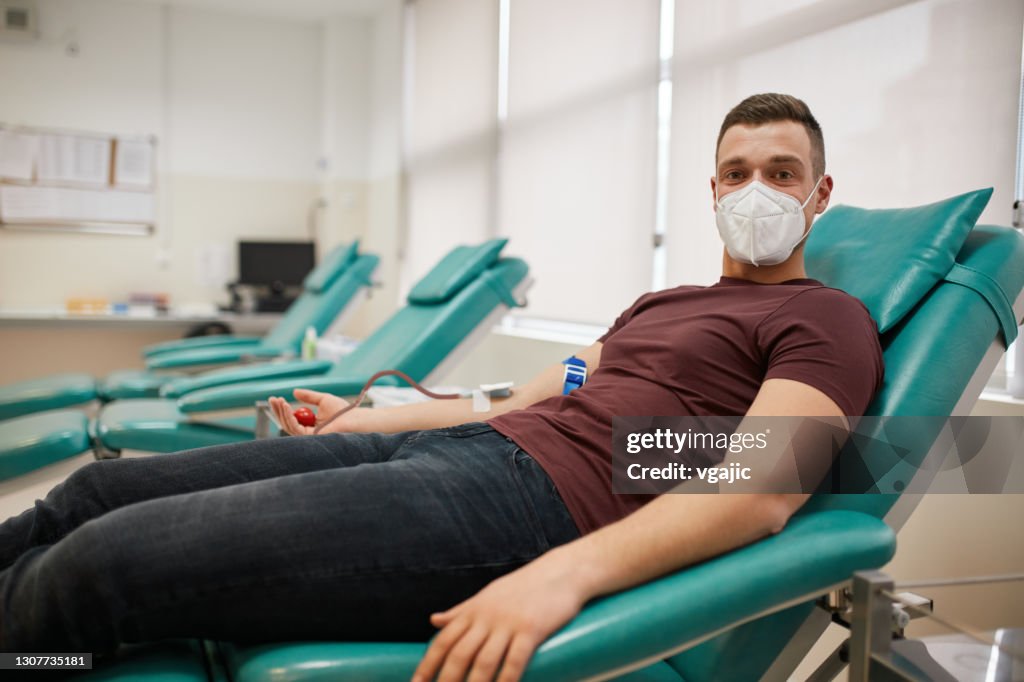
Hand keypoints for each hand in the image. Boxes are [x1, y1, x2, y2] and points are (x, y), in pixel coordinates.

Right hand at [268, 388, 356, 435]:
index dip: (283, 409)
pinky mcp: (310, 437)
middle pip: (287, 423)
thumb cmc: (343, 410)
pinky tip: (285, 406)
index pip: (292, 418)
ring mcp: (308, 436)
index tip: (276, 398)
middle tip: (272, 399)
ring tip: (279, 400)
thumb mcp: (323, 399)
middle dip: (278, 411)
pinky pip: (294, 427)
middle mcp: (308, 432)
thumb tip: (294, 391)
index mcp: (311, 425)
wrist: (353, 418)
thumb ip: (309, 396)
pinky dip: (288, 416)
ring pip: (288, 425)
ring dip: (281, 412)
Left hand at [412, 550, 585, 681]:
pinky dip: (506, 680)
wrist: (561, 572)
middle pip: (459, 655)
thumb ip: (460, 611)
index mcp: (473, 610)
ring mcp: (509, 623)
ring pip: (484, 661)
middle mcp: (486, 617)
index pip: (443, 641)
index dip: (427, 666)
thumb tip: (432, 620)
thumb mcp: (486, 596)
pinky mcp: (532, 629)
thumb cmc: (522, 587)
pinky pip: (515, 659)